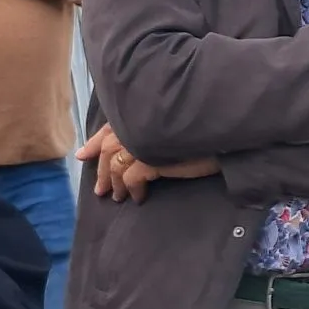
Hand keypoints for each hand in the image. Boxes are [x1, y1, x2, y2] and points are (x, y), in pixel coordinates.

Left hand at [78, 124, 218, 202]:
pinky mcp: (154, 155)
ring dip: (115, 183)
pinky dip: (133, 188)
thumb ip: (147, 129)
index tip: (82, 155)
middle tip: (100, 191)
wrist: (225, 136)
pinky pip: (133, 176)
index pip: (110, 127)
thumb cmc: (201, 128)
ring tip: (119, 197)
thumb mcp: (169, 126)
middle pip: (109, 147)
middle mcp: (138, 121)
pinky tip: (139, 197)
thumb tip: (122, 149)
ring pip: (117, 163)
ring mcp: (145, 138)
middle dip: (102, 170)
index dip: (94, 142)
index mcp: (140, 111)